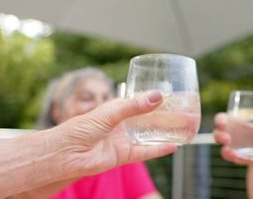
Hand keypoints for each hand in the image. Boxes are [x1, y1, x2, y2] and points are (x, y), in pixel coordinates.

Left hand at [53, 90, 176, 176]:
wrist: (64, 154)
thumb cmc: (80, 128)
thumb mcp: (110, 112)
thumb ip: (134, 106)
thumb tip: (158, 96)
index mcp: (119, 108)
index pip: (144, 101)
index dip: (160, 99)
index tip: (177, 97)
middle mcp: (124, 123)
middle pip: (152, 119)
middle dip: (170, 117)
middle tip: (188, 114)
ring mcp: (125, 139)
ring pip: (152, 135)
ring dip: (168, 132)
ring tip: (187, 129)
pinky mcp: (124, 156)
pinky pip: (145, 152)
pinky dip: (159, 149)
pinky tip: (173, 146)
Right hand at [213, 112, 252, 165]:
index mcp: (236, 122)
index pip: (222, 118)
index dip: (220, 119)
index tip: (224, 121)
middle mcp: (231, 133)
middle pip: (217, 132)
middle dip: (219, 135)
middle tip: (227, 138)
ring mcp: (232, 147)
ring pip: (221, 147)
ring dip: (224, 149)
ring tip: (231, 151)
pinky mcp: (236, 157)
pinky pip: (230, 157)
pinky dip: (232, 156)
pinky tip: (237, 157)